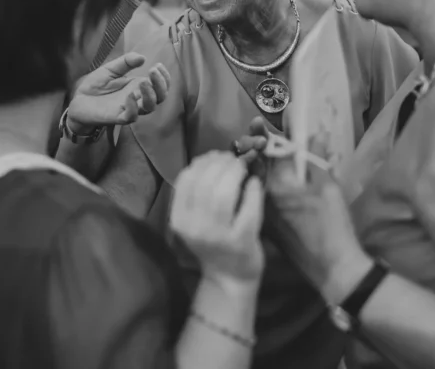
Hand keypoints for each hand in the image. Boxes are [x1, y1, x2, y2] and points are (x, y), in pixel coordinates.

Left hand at [66, 52, 170, 131]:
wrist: (78, 100)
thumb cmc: (96, 86)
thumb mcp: (111, 69)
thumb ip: (126, 62)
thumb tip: (142, 57)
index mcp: (139, 87)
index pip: (160, 86)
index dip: (165, 77)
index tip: (159, 65)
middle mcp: (138, 99)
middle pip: (160, 97)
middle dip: (161, 84)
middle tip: (153, 70)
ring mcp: (129, 109)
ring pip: (149, 107)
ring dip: (150, 94)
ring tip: (143, 81)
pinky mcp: (118, 117)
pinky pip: (131, 116)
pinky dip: (133, 106)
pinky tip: (130, 95)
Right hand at [170, 152, 264, 283]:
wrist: (229, 277)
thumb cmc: (214, 241)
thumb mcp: (196, 219)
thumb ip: (199, 191)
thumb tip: (214, 156)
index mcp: (179, 220)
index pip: (186, 180)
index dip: (202, 162)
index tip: (215, 156)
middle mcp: (195, 228)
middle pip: (205, 183)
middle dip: (221, 163)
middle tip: (233, 158)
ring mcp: (218, 236)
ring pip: (223, 194)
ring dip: (235, 172)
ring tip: (242, 167)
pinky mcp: (242, 241)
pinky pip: (248, 208)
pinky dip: (253, 190)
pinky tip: (255, 183)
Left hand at [249, 118, 371, 303]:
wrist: (330, 267)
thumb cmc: (332, 225)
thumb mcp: (329, 187)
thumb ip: (317, 158)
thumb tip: (316, 134)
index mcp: (277, 184)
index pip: (265, 151)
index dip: (262, 133)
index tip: (258, 120)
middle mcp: (264, 197)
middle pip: (255, 165)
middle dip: (256, 147)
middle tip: (257, 131)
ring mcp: (263, 212)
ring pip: (256, 181)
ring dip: (257, 164)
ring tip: (261, 150)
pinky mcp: (266, 224)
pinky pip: (258, 196)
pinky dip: (261, 184)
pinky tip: (270, 178)